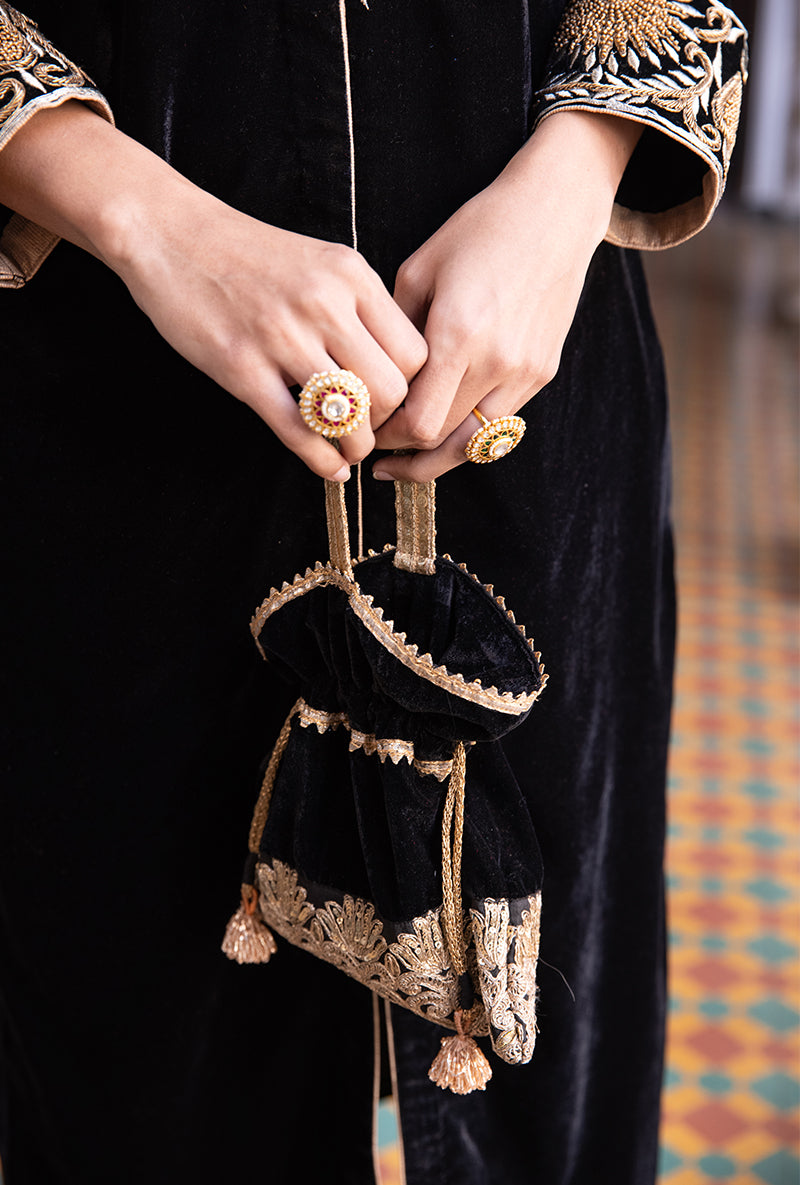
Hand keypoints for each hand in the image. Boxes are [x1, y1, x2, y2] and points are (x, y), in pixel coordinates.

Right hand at [0, 102, 426, 479]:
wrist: (170, 233)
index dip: (411, 388)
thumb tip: (394, 371)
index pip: (414, 352)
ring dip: (356, 447)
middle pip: (391, 390)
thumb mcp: (319, 263)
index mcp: (351, 276)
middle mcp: (324, 304)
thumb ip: (358, 309)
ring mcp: (281, 337)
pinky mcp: (241, 366)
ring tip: (348, 450)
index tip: (393, 401)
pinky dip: (320, 461)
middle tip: (372, 428)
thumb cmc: (248, 255)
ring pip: (350, 417)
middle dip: (387, 422)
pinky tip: (326, 467)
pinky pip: (298, 431)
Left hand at [372, 112, 640, 480]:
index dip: (386, 437)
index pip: (418, 422)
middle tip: (374, 451)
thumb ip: (393, 335)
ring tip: (406, 461)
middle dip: (403, 452)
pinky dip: (466, 434)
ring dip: (436, 457)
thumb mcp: (417, 273)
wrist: (553, 214)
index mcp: (459, 335)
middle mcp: (498, 361)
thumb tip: (370, 383)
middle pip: (442, 440)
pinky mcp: (542, 373)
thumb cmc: (477, 232)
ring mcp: (525, 372)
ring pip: (473, 445)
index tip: (365, 430)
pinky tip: (443, 428)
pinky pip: (498, 425)